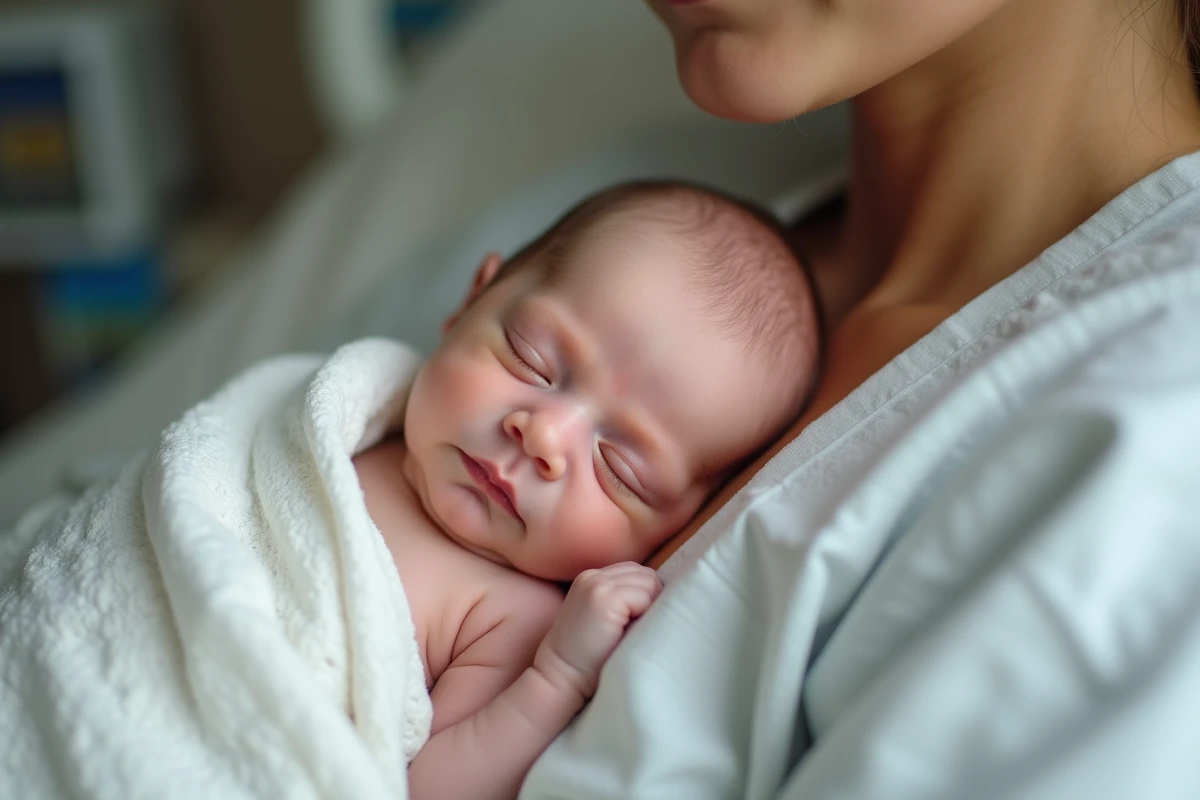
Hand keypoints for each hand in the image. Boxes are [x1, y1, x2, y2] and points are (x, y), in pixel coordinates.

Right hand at [534, 562, 662, 698]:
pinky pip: (645, 595)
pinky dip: (645, 613)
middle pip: (646, 574)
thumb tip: (667, 593)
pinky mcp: (604, 597)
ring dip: (649, 607)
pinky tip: (628, 632)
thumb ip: (625, 598)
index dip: (645, 596)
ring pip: (649, 582)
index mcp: (592, 578)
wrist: (562, 678)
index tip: (637, 621)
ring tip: (631, 631)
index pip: (636, 572)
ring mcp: (597, 584)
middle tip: (637, 628)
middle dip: (650, 599)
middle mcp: (593, 575)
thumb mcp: (606, 618)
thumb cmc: (590, 658)